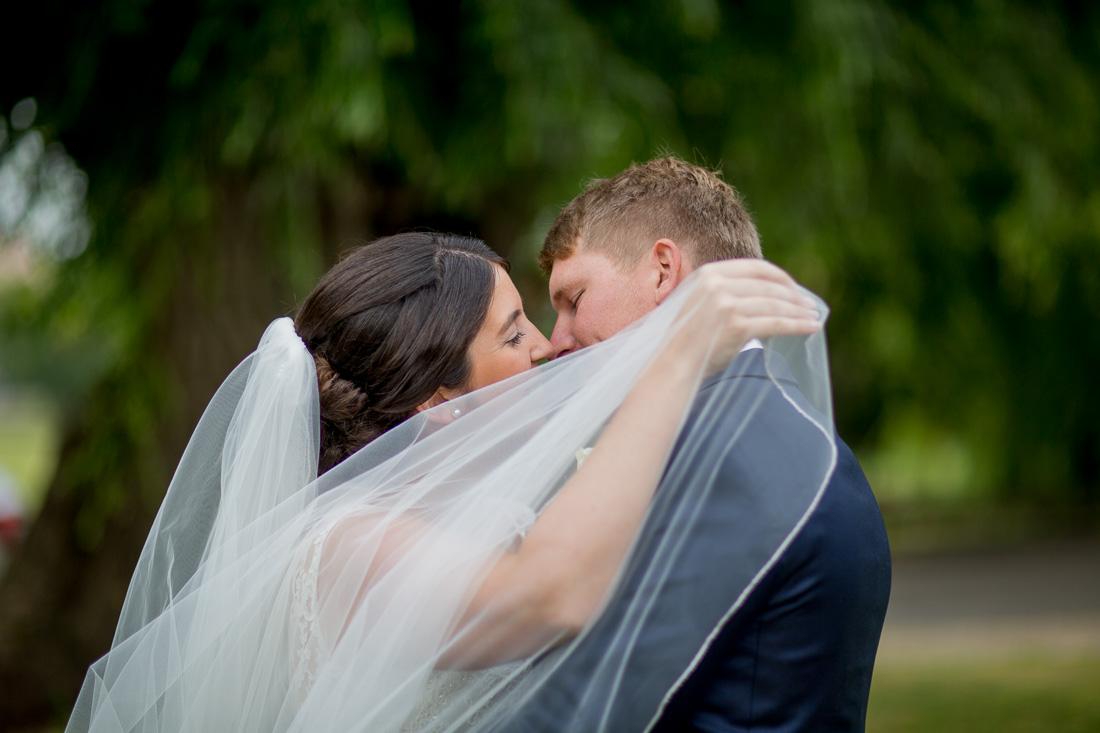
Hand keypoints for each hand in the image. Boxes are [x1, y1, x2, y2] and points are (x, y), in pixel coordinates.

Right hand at [674, 259, 821, 375]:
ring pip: (775, 305)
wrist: (673, 365)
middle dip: (795, 296)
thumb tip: (764, 293)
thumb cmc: (688, 340)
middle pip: (769, 287)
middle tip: (811, 305)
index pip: (756, 268)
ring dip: (800, 312)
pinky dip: (798, 325)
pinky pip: (776, 324)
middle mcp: (718, 285)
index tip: (795, 288)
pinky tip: (811, 328)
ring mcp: (727, 305)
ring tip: (814, 317)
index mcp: (709, 274)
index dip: (780, 277)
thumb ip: (724, 292)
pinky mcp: (737, 326)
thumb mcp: (700, 303)